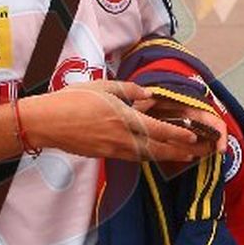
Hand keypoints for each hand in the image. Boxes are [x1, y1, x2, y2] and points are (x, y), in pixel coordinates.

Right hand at [22, 80, 216, 162]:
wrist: (46, 123)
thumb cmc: (72, 100)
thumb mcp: (103, 87)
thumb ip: (128, 90)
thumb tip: (147, 94)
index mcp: (124, 119)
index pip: (158, 130)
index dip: (178, 135)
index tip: (194, 138)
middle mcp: (122, 138)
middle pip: (156, 150)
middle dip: (179, 153)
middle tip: (196, 154)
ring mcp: (112, 150)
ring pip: (145, 156)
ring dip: (165, 157)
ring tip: (180, 156)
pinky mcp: (103, 155)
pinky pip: (131, 157)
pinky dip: (146, 157)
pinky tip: (151, 154)